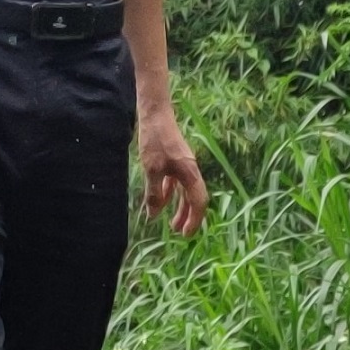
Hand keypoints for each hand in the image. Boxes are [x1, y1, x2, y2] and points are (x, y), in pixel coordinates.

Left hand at [137, 102, 209, 237]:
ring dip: (180, 208)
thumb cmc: (155, 140)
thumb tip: (154, 215)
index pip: (198, 202)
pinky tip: (163, 202)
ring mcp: (183, 166)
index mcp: (190, 173)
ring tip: (172, 224)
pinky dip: (171, 194)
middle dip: (188, 217)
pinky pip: (177, 183)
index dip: (194, 220)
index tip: (185, 234)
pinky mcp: (175, 161)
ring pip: (186, 192)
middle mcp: (191, 171)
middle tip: (178, 233)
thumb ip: (154, 194)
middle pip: (194, 199)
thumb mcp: (152, 169)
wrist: (156, 115)